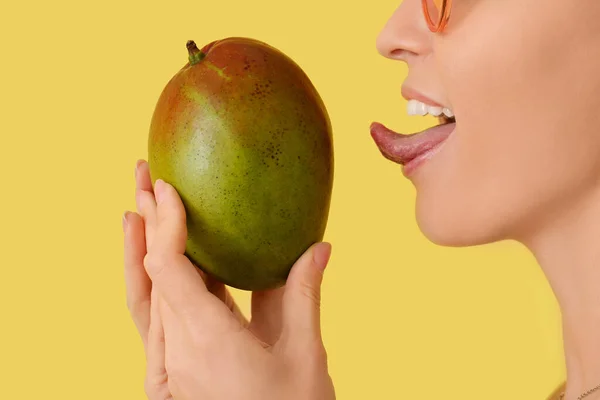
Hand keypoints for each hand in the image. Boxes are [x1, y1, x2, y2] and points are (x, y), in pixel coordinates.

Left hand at [123, 160, 335, 399]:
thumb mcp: (304, 354)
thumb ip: (305, 294)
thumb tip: (319, 247)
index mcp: (209, 342)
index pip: (170, 270)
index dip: (165, 224)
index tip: (166, 187)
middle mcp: (178, 351)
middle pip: (151, 274)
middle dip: (147, 220)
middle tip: (142, 176)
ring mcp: (171, 362)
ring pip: (145, 295)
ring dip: (141, 248)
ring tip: (137, 208)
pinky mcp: (175, 368)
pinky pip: (153, 317)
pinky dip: (149, 281)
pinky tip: (154, 259)